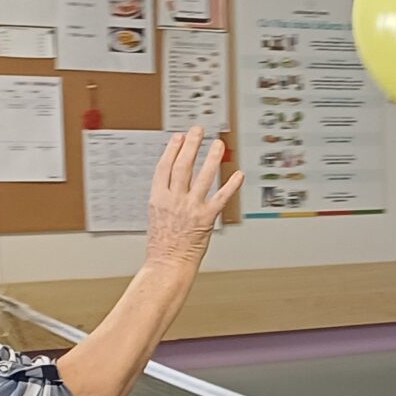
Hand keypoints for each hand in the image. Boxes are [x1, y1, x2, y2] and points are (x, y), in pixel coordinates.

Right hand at [142, 127, 243, 269]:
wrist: (168, 265)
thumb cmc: (161, 244)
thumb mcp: (156, 214)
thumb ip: (166, 196)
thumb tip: (174, 179)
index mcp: (159, 198)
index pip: (165, 167)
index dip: (172, 149)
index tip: (179, 137)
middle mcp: (175, 200)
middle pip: (183, 166)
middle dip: (191, 145)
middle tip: (198, 131)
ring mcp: (191, 208)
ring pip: (203, 177)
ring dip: (211, 158)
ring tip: (218, 144)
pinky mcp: (206, 219)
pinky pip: (221, 198)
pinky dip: (231, 186)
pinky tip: (238, 175)